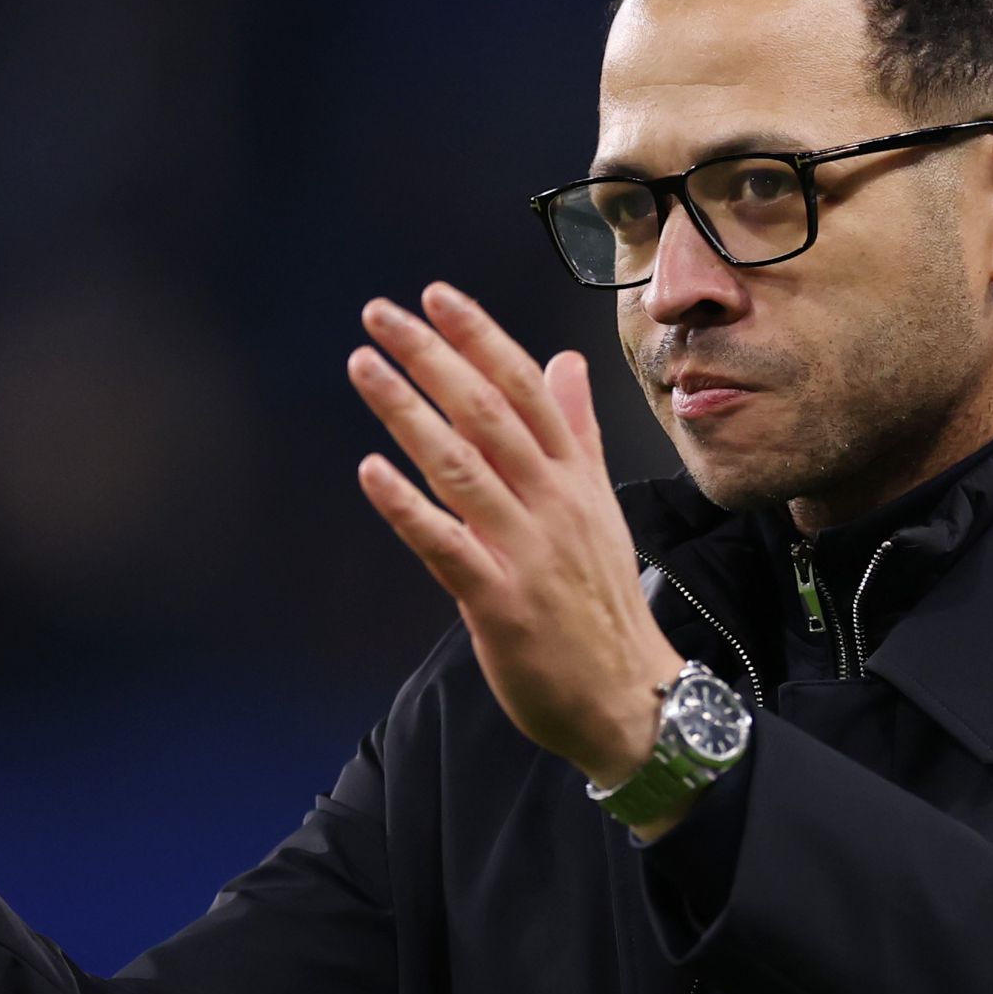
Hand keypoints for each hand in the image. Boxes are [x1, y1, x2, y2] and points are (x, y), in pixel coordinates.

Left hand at [349, 283, 685, 799]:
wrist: (627, 697)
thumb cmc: (603, 604)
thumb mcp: (599, 508)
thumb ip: (578, 433)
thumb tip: (566, 362)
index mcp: (575, 478)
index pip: (526, 388)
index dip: (480, 337)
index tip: (436, 296)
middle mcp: (554, 503)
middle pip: (489, 413)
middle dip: (432, 357)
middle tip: (381, 315)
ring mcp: (528, 552)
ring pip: (462, 466)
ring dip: (409, 412)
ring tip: (364, 368)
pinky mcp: (500, 603)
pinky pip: (447, 546)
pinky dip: (407, 507)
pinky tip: (370, 472)